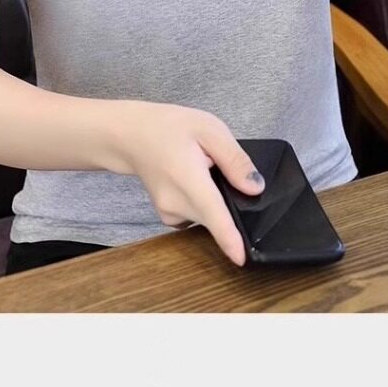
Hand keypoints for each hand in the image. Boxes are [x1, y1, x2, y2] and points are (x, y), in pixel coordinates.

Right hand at [113, 101, 265, 265]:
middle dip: (229, 200)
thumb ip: (235, 160)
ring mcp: (170, 214)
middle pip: (218, 217)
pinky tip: (193, 181)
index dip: (229, 240)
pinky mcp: (169, 218)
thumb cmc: (168, 127)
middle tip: (215, 165)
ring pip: (209, 217)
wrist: (131, 135)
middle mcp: (176, 204)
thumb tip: (255, 188)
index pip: (213, 216)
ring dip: (215, 199)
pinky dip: (203, 203)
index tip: (242, 259)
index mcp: (188, 180)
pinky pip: (198, 216)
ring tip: (201, 169)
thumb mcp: (209, 129)